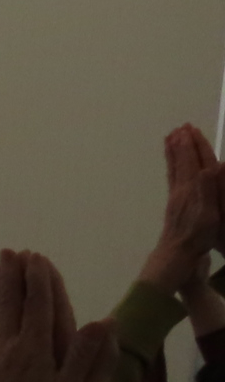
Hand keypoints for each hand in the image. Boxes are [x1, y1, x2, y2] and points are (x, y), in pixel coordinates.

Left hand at [140, 125, 219, 292]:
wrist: (176, 253)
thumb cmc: (196, 235)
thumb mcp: (208, 212)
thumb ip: (208, 188)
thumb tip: (210, 166)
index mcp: (190, 189)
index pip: (191, 161)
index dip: (191, 145)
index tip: (189, 129)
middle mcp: (180, 190)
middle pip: (180, 161)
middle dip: (181, 144)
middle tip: (180, 128)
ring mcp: (175, 197)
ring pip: (174, 169)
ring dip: (174, 153)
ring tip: (171, 139)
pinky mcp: (173, 205)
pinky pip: (172, 179)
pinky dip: (172, 167)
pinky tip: (173, 167)